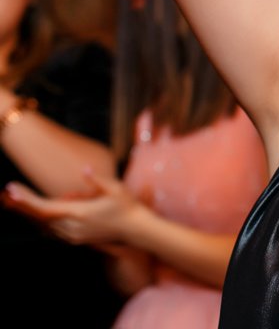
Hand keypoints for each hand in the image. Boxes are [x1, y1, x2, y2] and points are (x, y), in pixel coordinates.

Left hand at [3, 169, 145, 246]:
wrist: (136, 229)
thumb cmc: (127, 206)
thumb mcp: (116, 189)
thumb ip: (97, 180)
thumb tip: (84, 169)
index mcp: (79, 213)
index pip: (44, 207)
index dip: (25, 200)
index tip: (11, 190)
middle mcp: (72, 228)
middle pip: (38, 217)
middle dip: (19, 205)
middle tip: (3, 194)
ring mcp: (72, 235)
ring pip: (43, 224)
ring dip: (28, 212)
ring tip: (11, 200)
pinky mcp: (74, 239)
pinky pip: (51, 229)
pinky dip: (39, 220)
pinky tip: (32, 213)